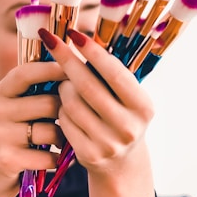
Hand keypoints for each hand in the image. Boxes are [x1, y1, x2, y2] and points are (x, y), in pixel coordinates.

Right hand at [0, 62, 65, 196]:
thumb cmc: (12, 138)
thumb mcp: (16, 110)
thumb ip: (37, 90)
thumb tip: (74, 67)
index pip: (27, 72)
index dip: (53, 69)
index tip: (77, 71)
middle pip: (48, 103)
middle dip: (67, 113)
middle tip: (74, 121)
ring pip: (51, 131)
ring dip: (63, 139)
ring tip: (61, 142)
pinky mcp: (6, 160)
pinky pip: (47, 155)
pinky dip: (56, 159)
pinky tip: (52, 159)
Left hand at [38, 28, 154, 173]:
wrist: (121, 163)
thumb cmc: (120, 116)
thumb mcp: (127, 97)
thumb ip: (110, 74)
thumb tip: (80, 39)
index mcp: (143, 106)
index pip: (113, 73)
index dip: (92, 51)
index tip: (73, 33)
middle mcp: (128, 126)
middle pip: (87, 86)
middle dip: (66, 60)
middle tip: (52, 42)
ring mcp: (108, 143)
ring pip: (71, 103)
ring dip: (63, 87)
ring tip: (67, 85)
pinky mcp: (89, 155)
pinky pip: (64, 121)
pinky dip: (61, 110)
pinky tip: (66, 108)